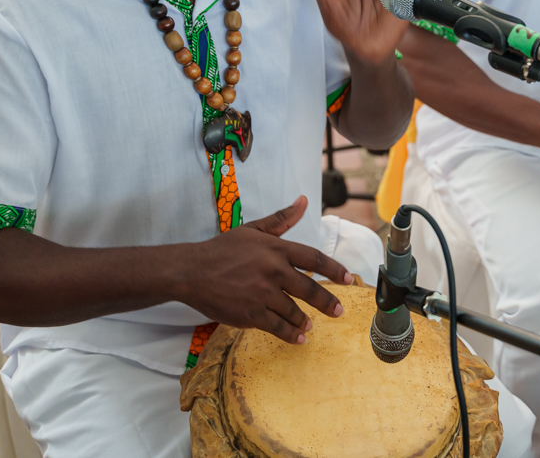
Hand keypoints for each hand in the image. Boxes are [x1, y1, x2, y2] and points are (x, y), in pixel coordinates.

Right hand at [177, 196, 349, 343]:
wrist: (191, 271)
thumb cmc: (222, 249)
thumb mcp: (253, 229)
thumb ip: (281, 219)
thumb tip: (304, 201)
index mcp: (276, 249)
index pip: (314, 259)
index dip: (334, 270)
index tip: (348, 279)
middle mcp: (273, 271)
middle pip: (310, 289)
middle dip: (327, 302)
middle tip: (338, 311)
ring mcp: (262, 294)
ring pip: (294, 311)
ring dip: (305, 320)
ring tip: (310, 326)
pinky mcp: (251, 314)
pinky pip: (278, 327)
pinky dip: (291, 334)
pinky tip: (299, 338)